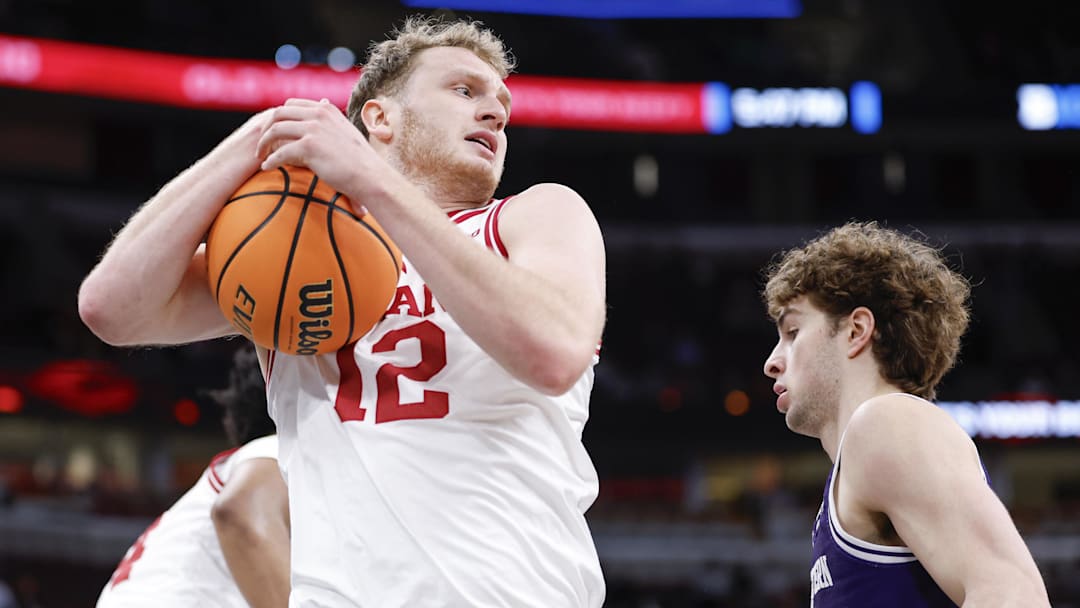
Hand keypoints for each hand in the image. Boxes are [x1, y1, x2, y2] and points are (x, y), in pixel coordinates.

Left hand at [256, 98, 384, 206]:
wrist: (370, 176)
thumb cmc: (360, 159)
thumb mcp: (346, 130)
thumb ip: (331, 118)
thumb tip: (323, 101)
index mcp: (326, 110)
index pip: (292, 104)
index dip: (278, 118)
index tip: (273, 132)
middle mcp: (318, 114)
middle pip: (279, 114)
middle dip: (266, 129)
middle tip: (261, 145)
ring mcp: (313, 129)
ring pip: (275, 131)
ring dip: (263, 144)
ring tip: (261, 156)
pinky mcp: (308, 147)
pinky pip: (279, 152)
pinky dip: (270, 161)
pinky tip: (266, 168)